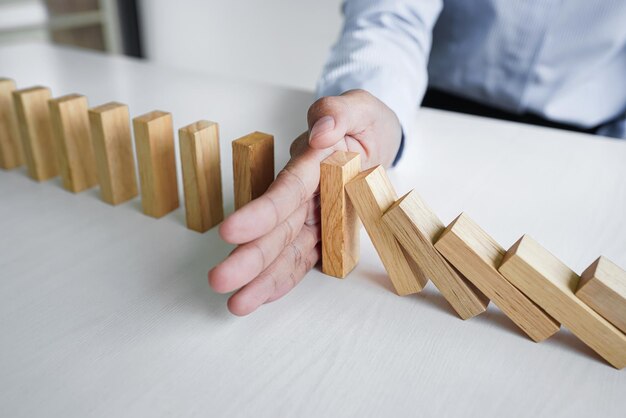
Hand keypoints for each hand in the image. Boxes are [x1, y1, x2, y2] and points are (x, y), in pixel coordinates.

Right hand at [209, 89, 402, 314]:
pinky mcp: (324, 232)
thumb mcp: (360, 107)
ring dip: (262, 277)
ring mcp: (313, 215)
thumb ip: (338, 112)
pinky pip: (304, 258)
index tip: (232, 233)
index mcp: (310, 164)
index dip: (260, 213)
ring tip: (236, 304)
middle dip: (249, 256)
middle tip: (221, 281)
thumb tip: (322, 130)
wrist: (376, 138)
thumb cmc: (365, 123)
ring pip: (285, 249)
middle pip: (276, 227)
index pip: (285, 191)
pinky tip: (262, 297)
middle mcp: (306, 194)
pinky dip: (285, 278)